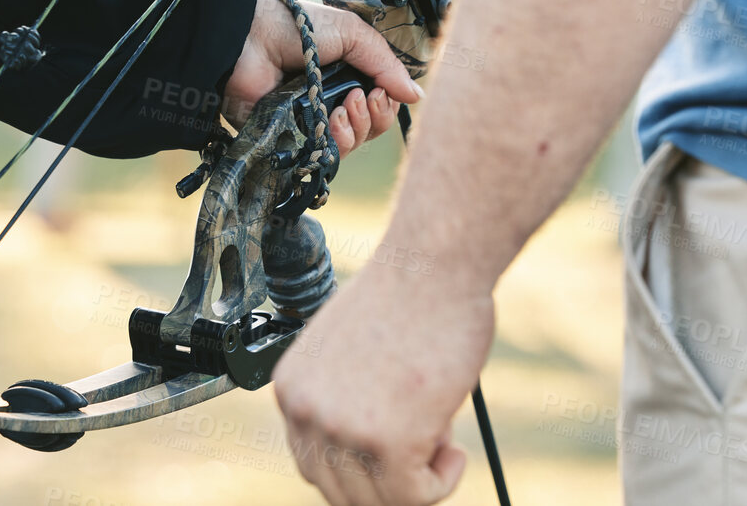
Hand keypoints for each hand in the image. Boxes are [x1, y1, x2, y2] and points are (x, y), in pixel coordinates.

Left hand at [222, 0, 419, 154]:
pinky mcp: (290, 139)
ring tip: (343, 108)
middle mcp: (329, 100)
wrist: (251, 39)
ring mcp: (309, 122)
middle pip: (369, 128)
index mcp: (345, 75)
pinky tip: (330, 122)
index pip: (379, 104)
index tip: (382, 92)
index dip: (386, 104)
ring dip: (356, 129)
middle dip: (374, 117)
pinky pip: (323, 155)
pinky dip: (335, 142)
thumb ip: (385, 64)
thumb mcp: (352, 34)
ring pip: (349, 145)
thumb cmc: (295, 28)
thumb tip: (416, 94)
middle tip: (361, 97)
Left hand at [274, 262, 493, 504]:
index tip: (395, 460)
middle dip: (388, 483)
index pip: (315, 463)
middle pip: (340, 491)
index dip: (361, 470)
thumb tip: (375, 448)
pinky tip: (454, 451)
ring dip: (419, 482)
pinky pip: (415, 497)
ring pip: (379, 500)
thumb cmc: (411, 295)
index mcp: (292, 388)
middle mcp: (305, 410)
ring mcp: (342, 428)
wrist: (434, 265)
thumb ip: (350, 396)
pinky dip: (442, 483)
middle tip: (424, 457)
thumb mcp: (356, 351)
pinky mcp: (386, 441)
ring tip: (442, 437)